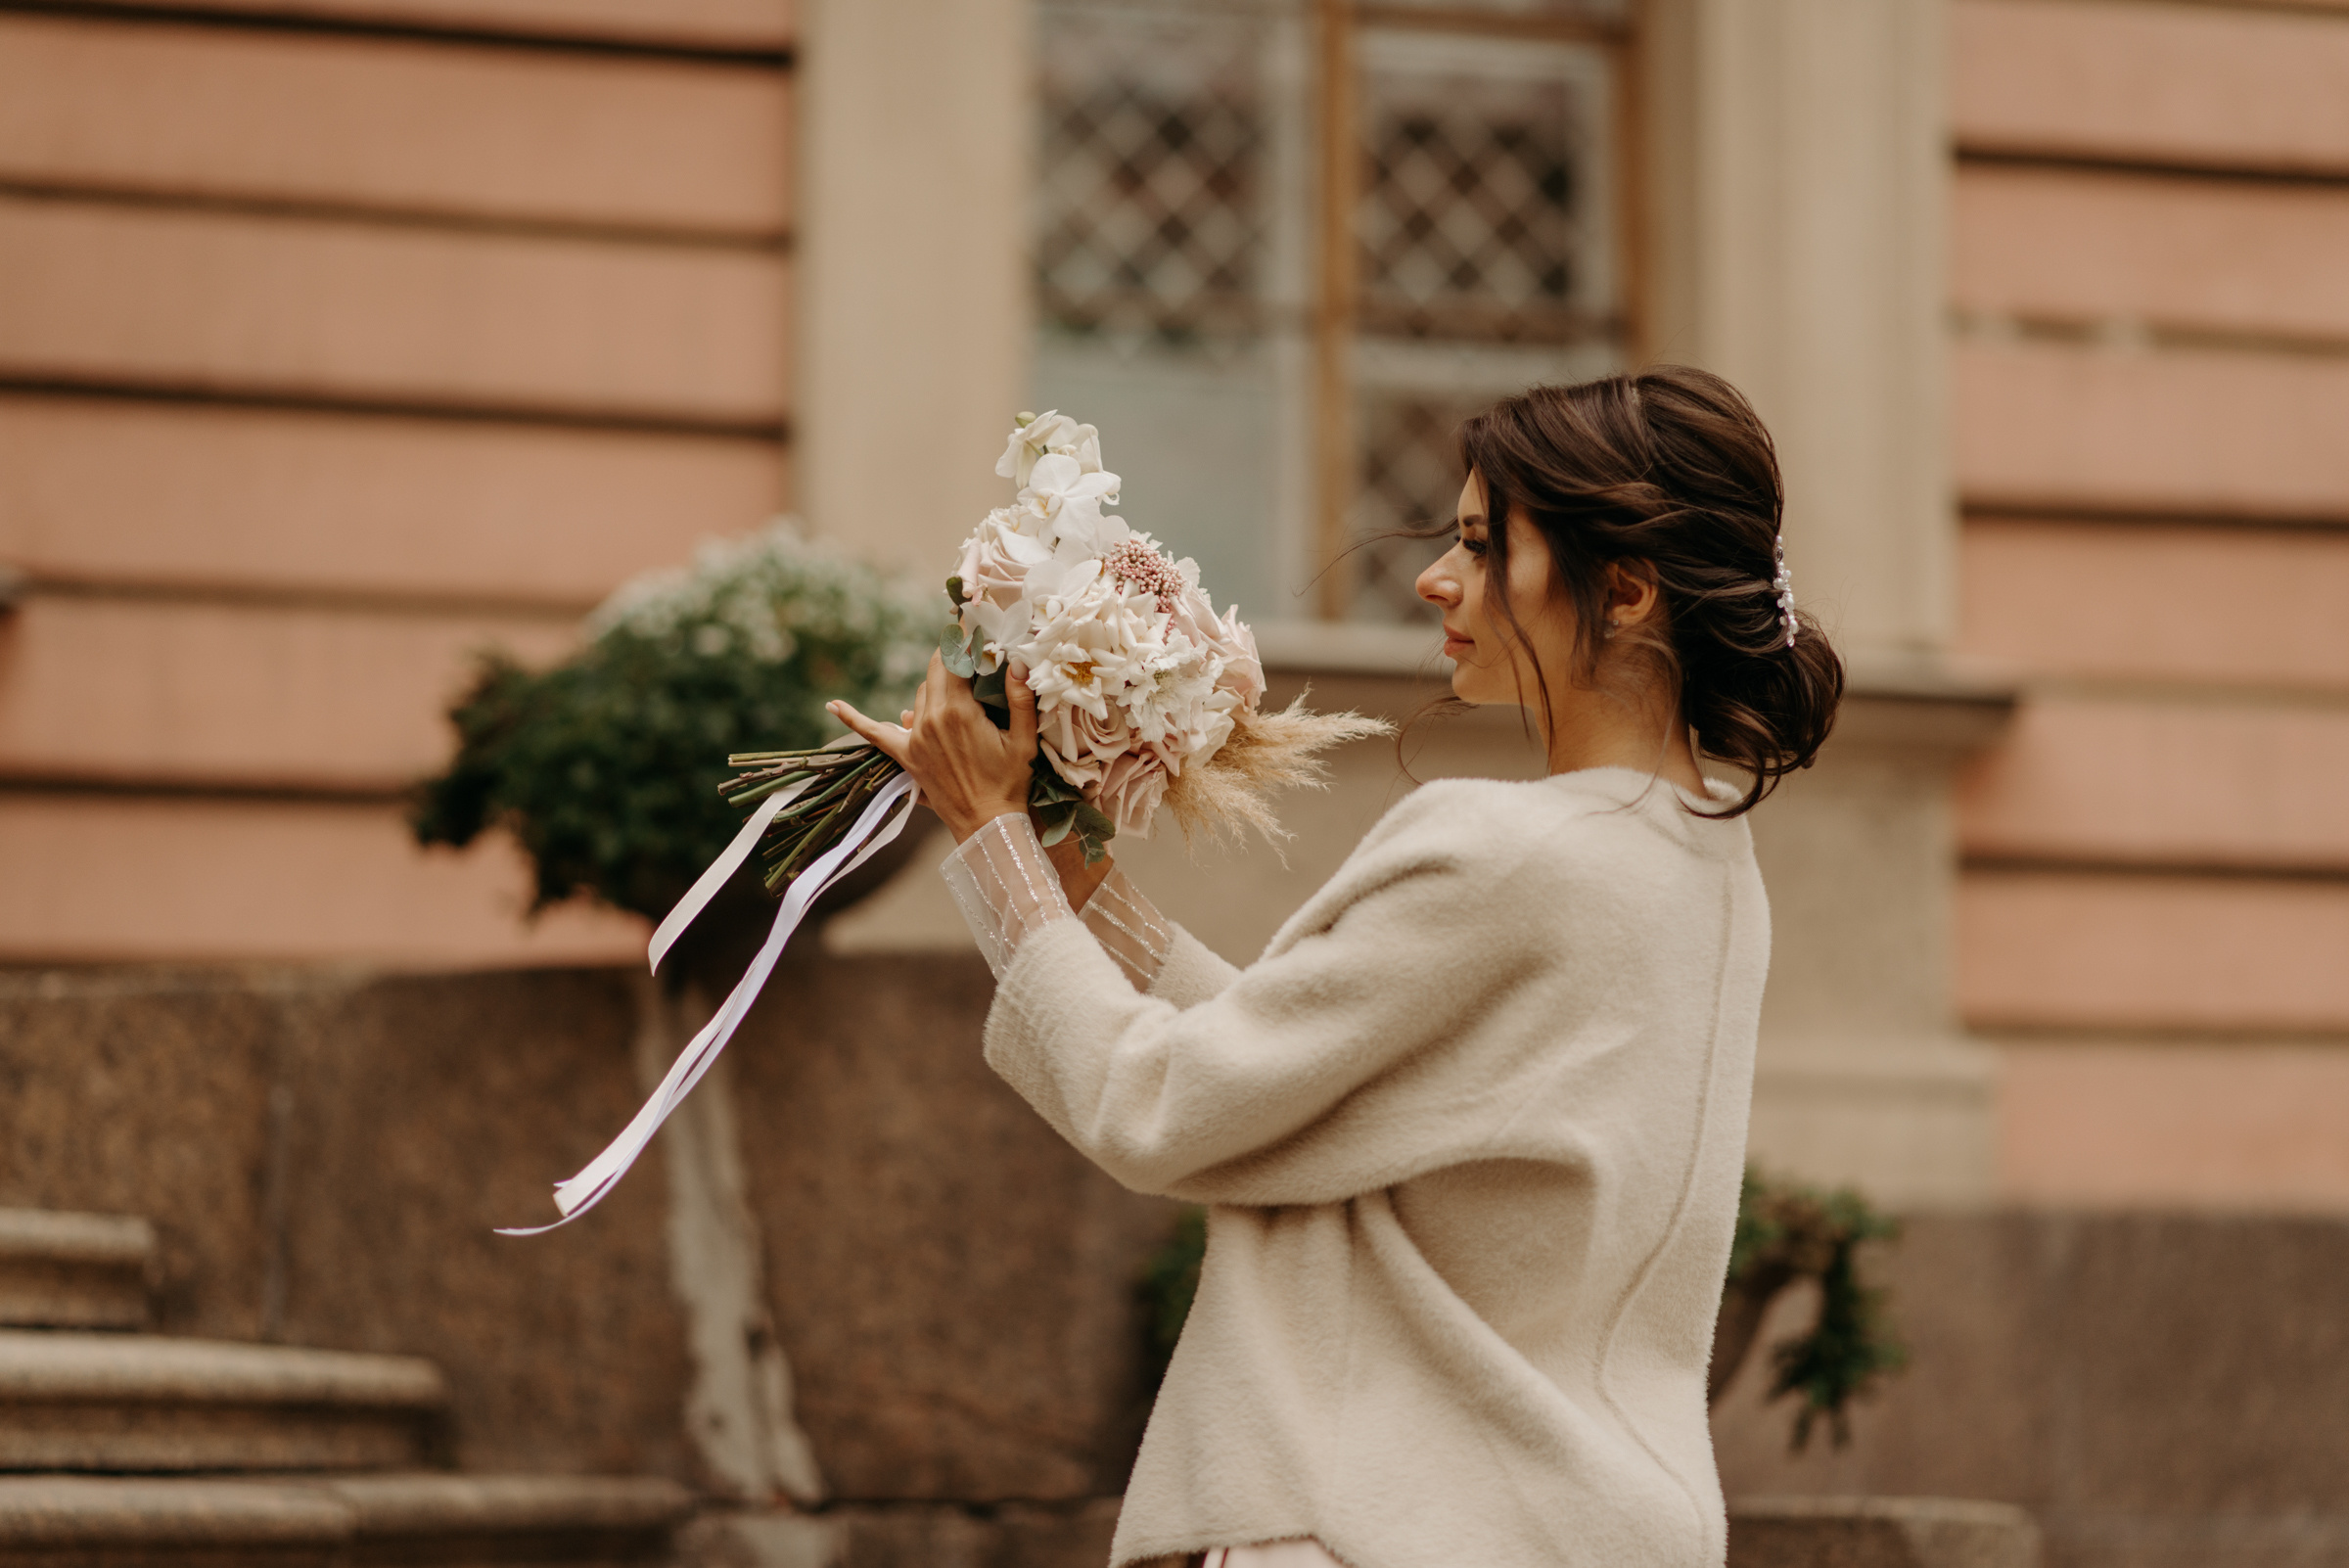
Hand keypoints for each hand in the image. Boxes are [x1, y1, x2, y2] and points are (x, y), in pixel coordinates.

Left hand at [831, 654, 1038, 842]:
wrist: (988, 825)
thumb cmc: (1010, 783)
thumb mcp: (1024, 741)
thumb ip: (1020, 699)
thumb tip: (1019, 663)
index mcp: (958, 711)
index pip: (952, 660)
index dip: (962, 640)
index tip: (969, 621)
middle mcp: (930, 720)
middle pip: (935, 672)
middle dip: (951, 660)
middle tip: (969, 655)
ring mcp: (914, 739)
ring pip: (920, 695)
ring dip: (936, 688)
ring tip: (960, 692)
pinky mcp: (906, 757)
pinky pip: (874, 733)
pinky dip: (854, 718)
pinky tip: (832, 705)